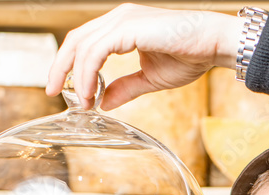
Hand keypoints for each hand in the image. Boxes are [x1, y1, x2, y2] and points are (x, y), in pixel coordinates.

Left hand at [47, 4, 244, 109]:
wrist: (215, 45)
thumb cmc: (192, 56)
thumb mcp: (151, 79)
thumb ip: (125, 88)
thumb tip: (103, 103)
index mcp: (122, 26)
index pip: (84, 42)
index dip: (68, 65)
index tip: (64, 90)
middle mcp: (118, 18)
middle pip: (75, 40)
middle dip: (60, 68)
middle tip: (53, 93)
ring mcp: (122, 20)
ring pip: (82, 46)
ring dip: (75, 77)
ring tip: (81, 102)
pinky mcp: (129, 28)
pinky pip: (96, 52)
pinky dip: (88, 74)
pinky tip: (91, 94)